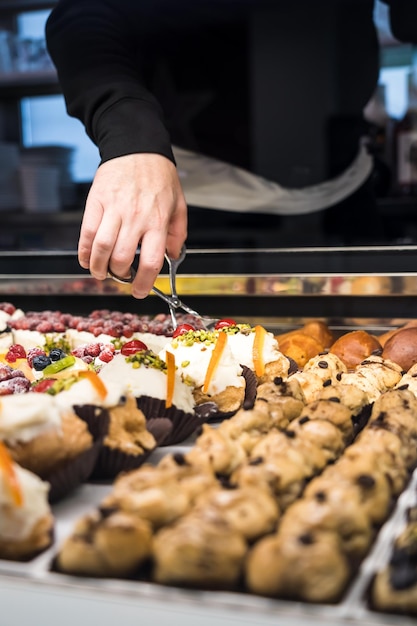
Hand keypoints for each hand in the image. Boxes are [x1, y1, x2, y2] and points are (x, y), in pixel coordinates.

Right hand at [78, 153, 187, 297]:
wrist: (137, 147)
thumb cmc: (159, 176)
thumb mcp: (179, 204)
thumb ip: (178, 233)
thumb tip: (173, 256)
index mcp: (158, 222)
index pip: (151, 262)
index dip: (144, 283)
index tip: (139, 291)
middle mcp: (136, 218)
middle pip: (122, 259)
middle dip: (119, 276)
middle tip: (120, 277)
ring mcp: (114, 210)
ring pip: (101, 248)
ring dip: (98, 268)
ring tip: (101, 273)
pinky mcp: (96, 202)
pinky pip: (86, 232)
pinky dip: (83, 251)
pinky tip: (86, 260)